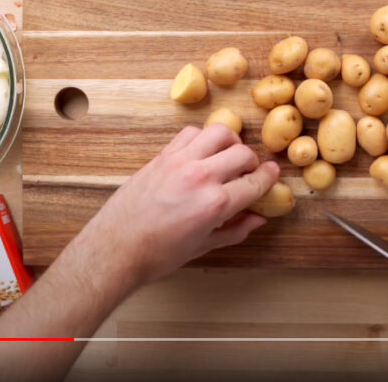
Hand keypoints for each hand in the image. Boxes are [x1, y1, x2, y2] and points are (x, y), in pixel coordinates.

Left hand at [77, 124, 278, 290]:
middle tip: (249, 173)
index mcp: (215, 204)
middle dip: (252, 162)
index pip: (255, 182)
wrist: (116, 248)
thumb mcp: (203, 246)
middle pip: (243, 153)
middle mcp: (201, 178)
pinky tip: (201, 154)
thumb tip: (258, 219)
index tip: (272, 175)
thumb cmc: (157, 254)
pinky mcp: (162, 156)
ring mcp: (180, 163)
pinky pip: (191, 134)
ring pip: (219, 133)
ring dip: (230, 142)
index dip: (269, 178)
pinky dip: (202, 139)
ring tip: (228, 156)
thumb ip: (235, 230)